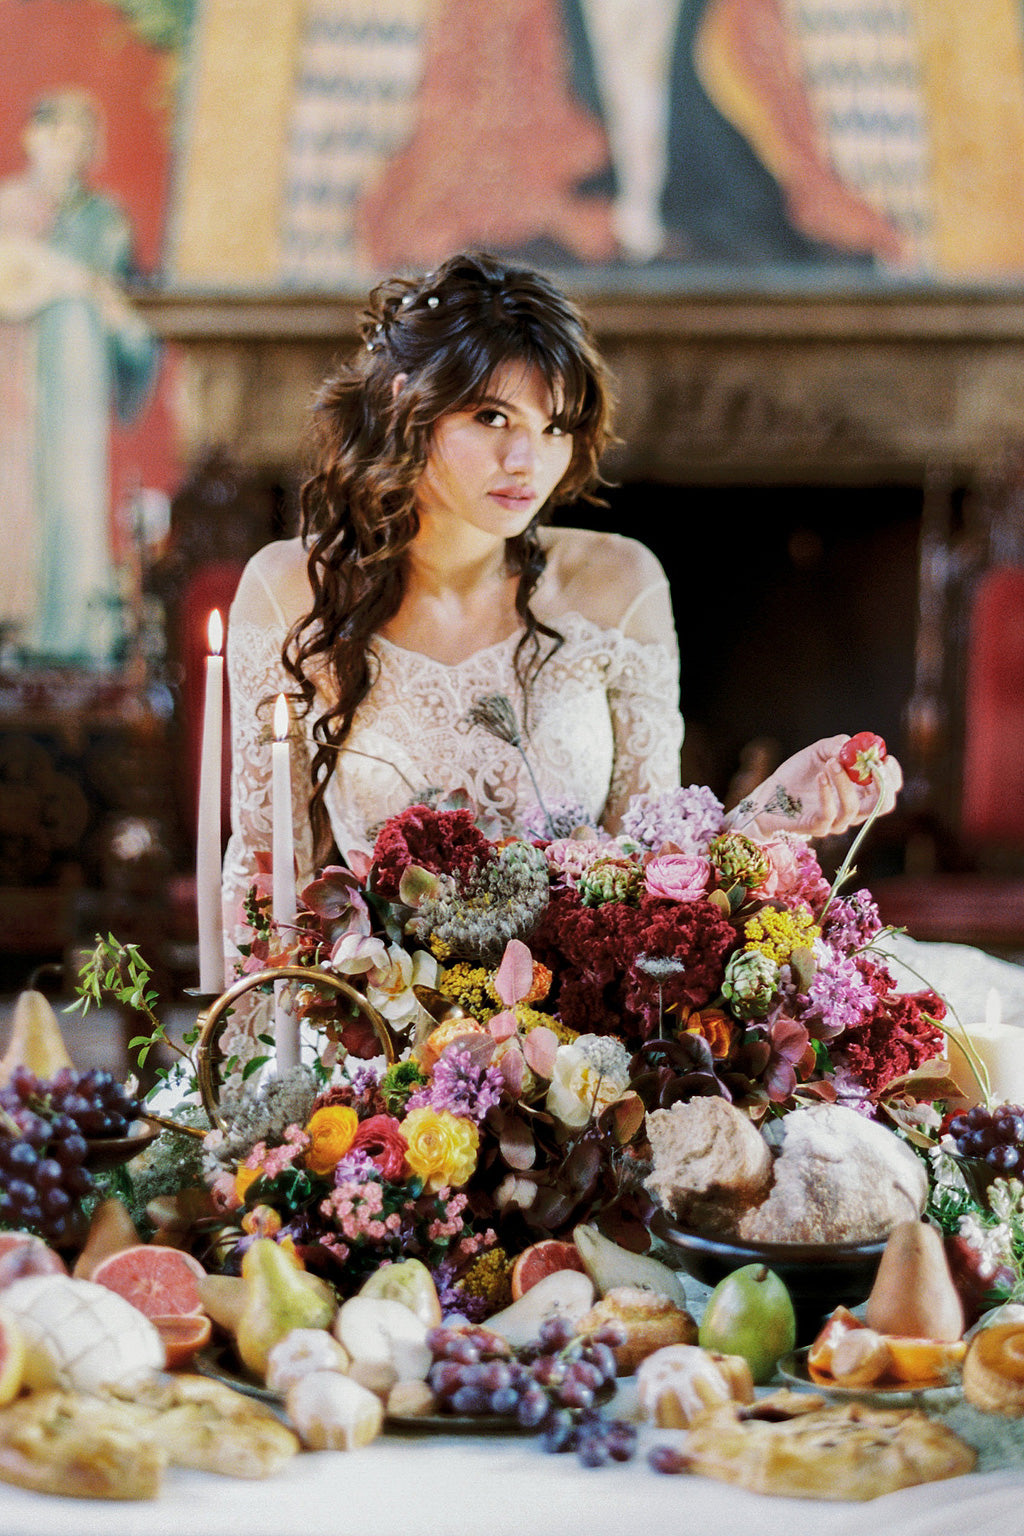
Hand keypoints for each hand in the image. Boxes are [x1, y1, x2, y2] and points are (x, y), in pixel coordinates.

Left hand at [729, 734, 902, 838]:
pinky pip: (830, 813)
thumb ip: (839, 745)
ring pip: (855, 807)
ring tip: (832, 762)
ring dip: (845, 782)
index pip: (888, 789)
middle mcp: (854, 809)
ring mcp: (837, 821)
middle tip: (873, 765)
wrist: (770, 794)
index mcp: (861, 791)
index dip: (892, 776)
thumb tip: (855, 745)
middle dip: (882, 784)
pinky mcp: (819, 827)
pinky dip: (827, 792)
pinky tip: (820, 776)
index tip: (885, 759)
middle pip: (883, 805)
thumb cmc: (798, 773)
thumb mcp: (819, 752)